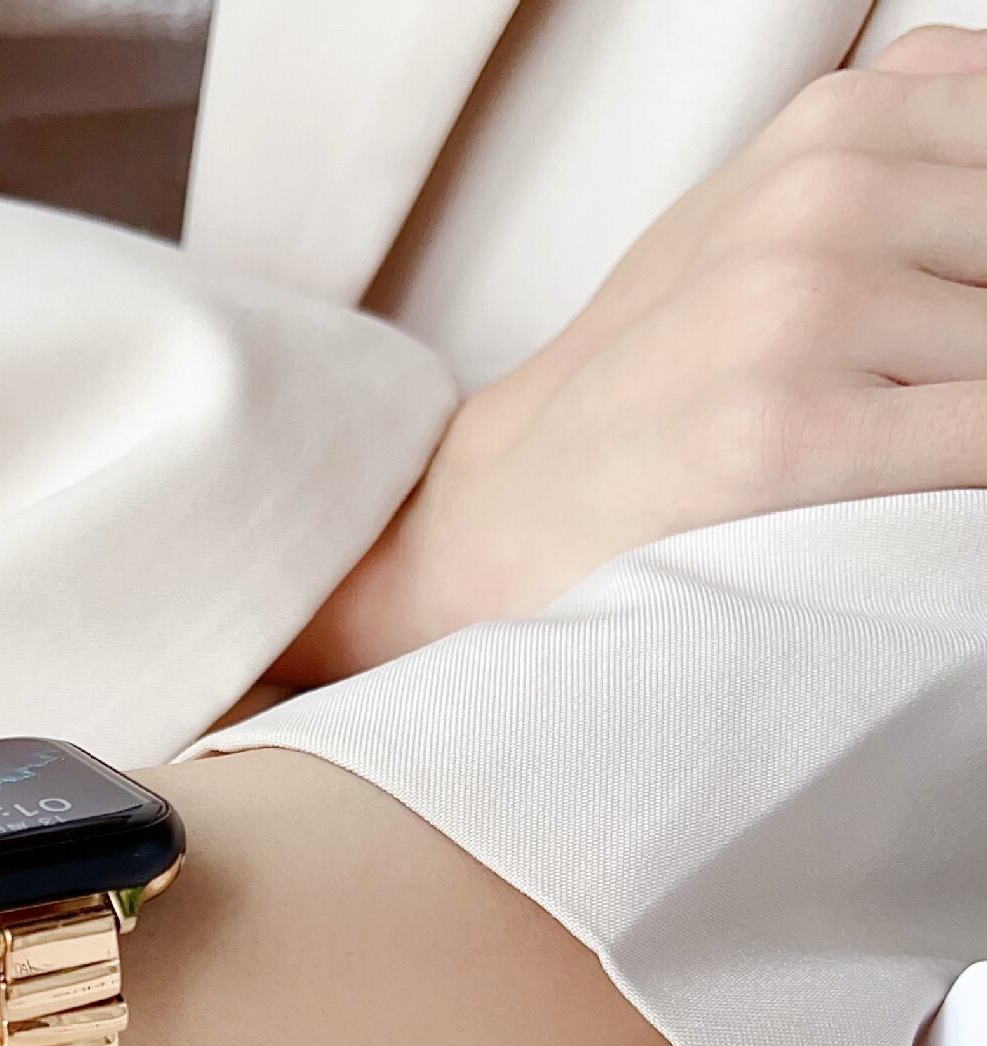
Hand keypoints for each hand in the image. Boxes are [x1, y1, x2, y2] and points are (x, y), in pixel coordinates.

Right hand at [283, 25, 986, 680]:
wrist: (520, 503)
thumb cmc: (663, 379)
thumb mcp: (770, 216)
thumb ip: (907, 146)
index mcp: (839, 125)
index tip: (951, 319)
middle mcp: (822, 196)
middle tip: (919, 389)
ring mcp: (795, 310)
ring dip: (973, 419)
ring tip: (898, 449)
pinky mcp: (776, 432)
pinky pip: (981, 445)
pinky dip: (972, 482)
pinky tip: (916, 503)